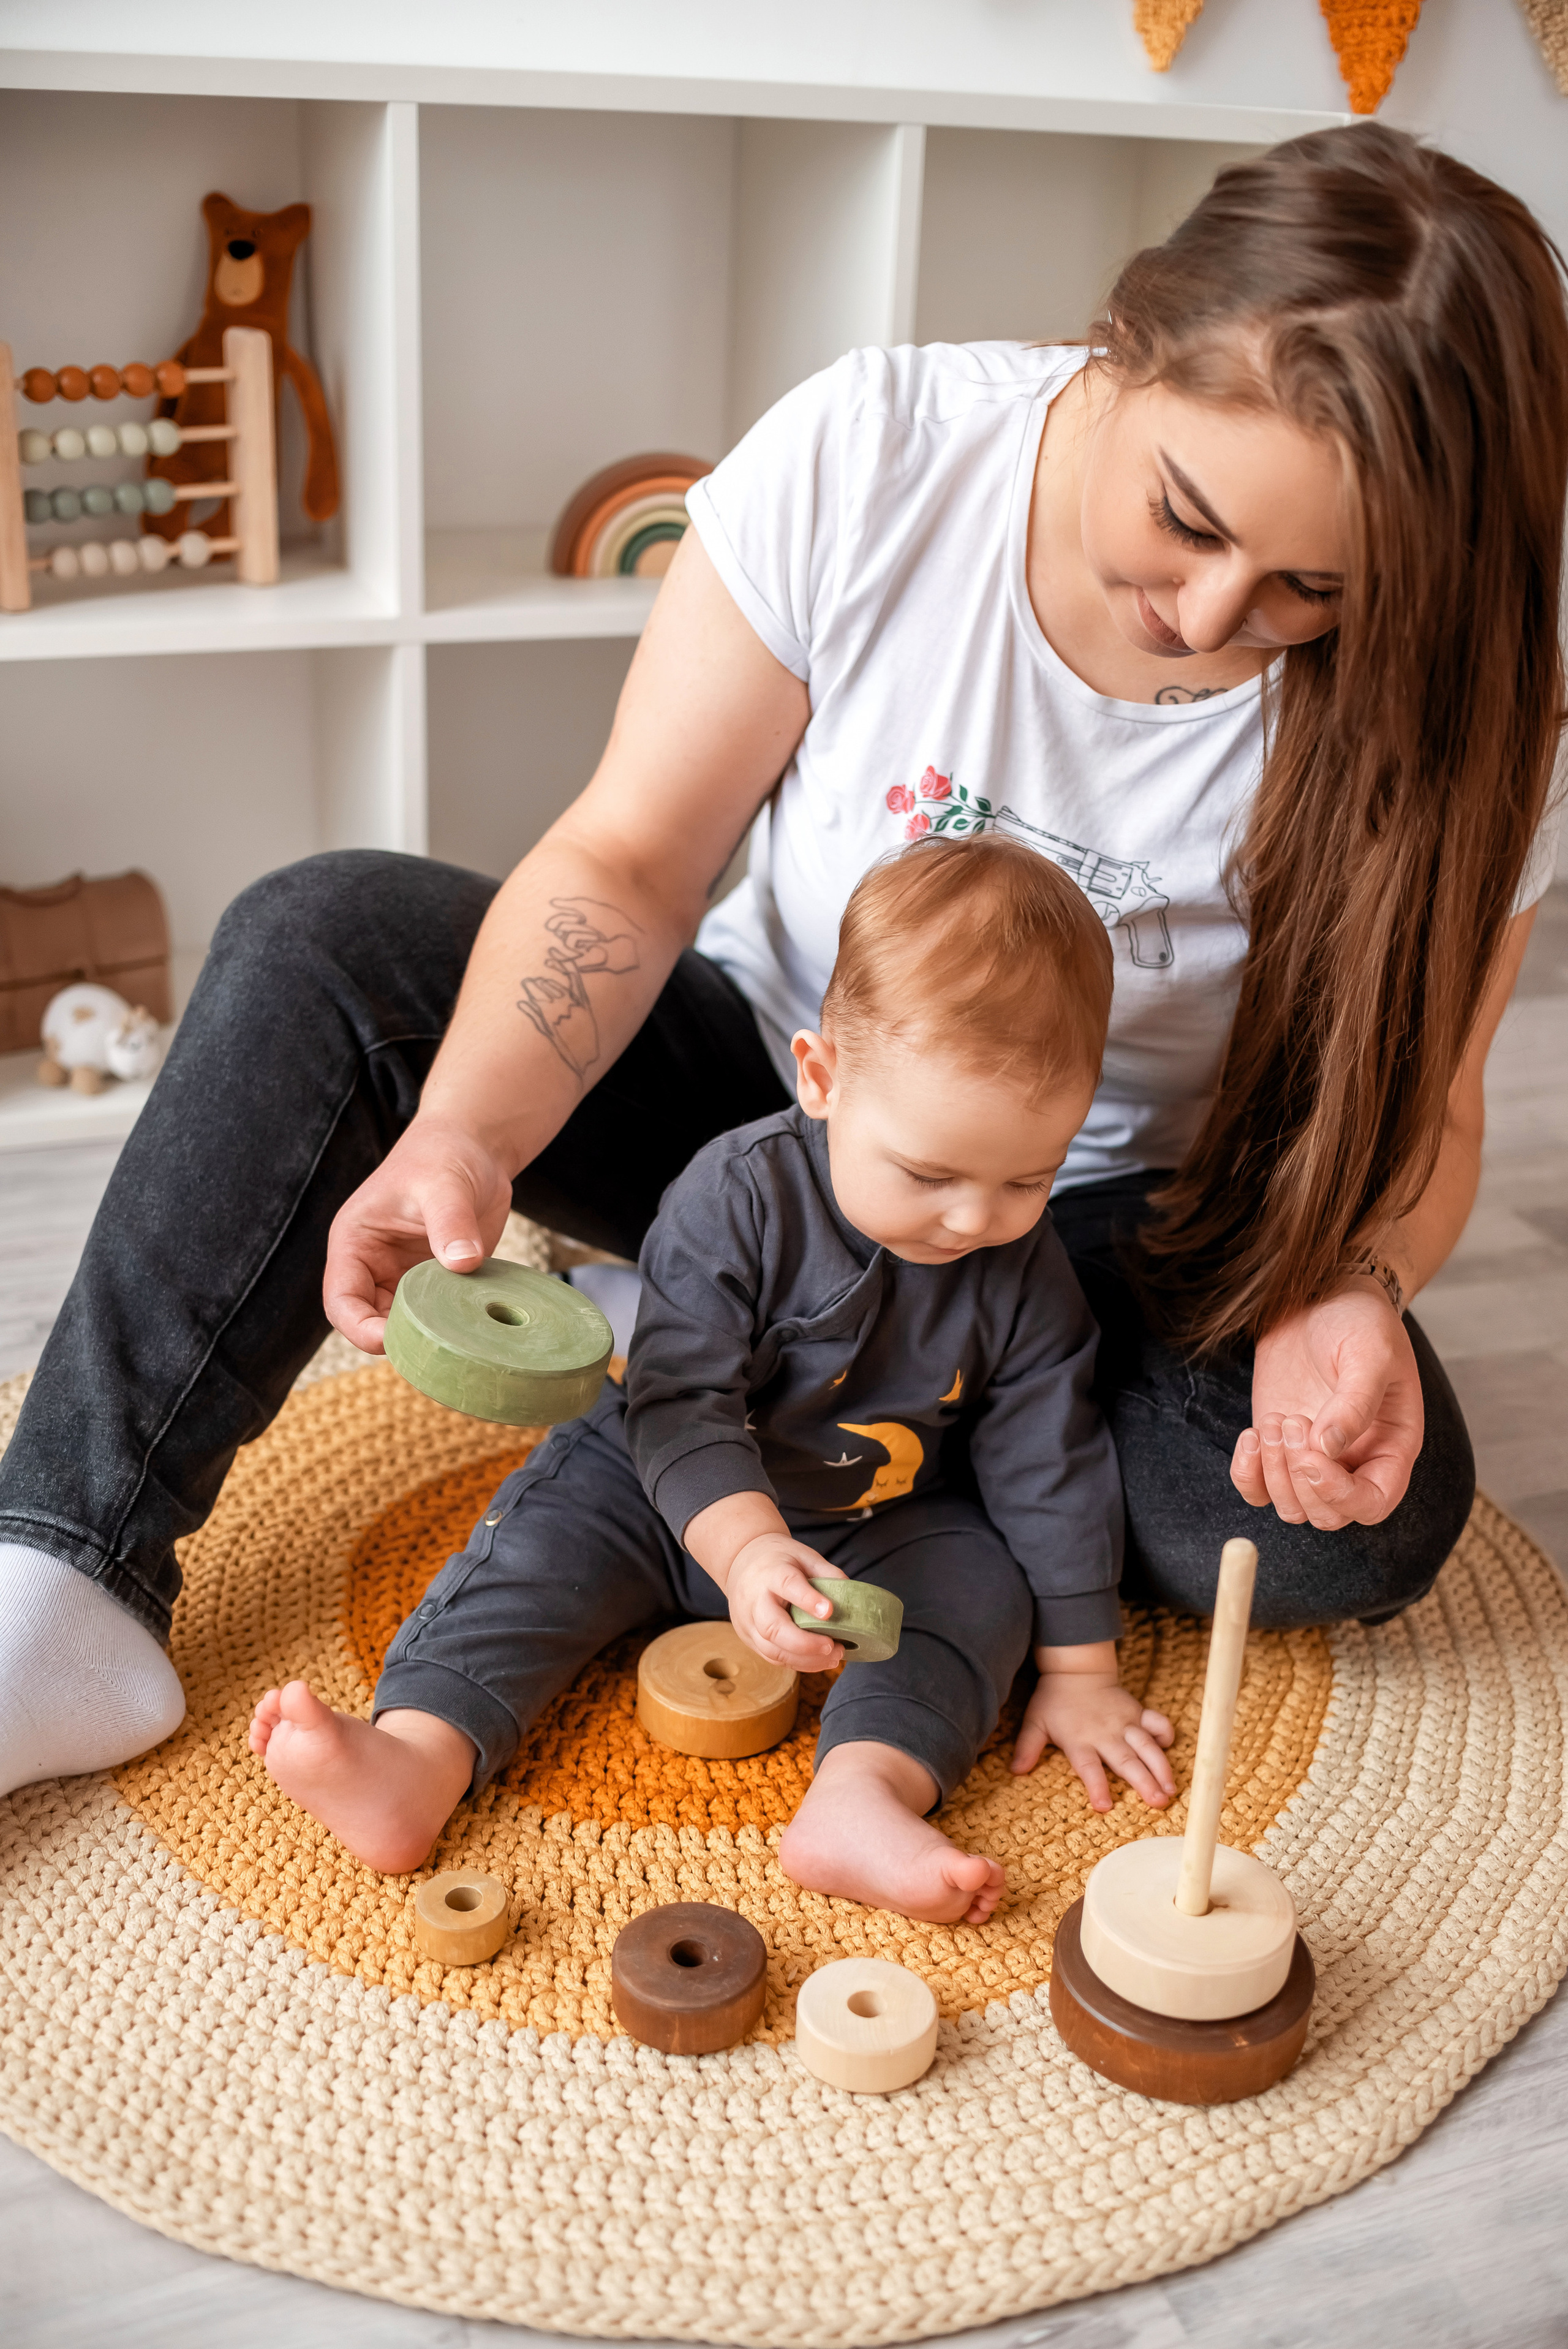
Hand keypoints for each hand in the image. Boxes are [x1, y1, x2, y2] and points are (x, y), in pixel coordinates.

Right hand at [322, 1114, 515, 1351]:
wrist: (475, 1149)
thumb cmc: (444, 1155)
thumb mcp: (444, 1185)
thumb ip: (450, 1223)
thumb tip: (462, 1263)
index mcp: (355, 1243)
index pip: (341, 1300)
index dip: (359, 1328)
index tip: (391, 1340)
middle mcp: (374, 1266)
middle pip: (369, 1321)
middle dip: (396, 1339)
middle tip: (432, 1347)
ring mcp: (406, 1278)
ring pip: (404, 1324)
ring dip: (425, 1335)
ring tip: (455, 1340)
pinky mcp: (437, 1283)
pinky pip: (437, 1316)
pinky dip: (451, 1326)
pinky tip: (474, 1328)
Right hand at [724, 1534, 848, 1672]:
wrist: (740, 1563)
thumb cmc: (779, 1560)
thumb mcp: (804, 1556)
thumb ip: (828, 1573)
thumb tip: (853, 1599)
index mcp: (771, 1573)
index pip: (787, 1585)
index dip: (807, 1599)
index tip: (829, 1611)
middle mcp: (754, 1600)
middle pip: (772, 1627)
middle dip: (805, 1643)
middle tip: (834, 1646)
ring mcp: (747, 1622)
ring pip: (772, 1650)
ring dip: (805, 1660)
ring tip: (834, 1658)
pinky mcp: (748, 1638)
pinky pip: (772, 1657)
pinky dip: (797, 1663)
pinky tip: (819, 1662)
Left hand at [1011, 1667, 1173, 1813]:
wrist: (1075, 1670)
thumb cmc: (1054, 1700)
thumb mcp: (1035, 1722)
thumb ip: (1027, 1747)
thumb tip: (1015, 1770)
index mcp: (1079, 1739)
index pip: (1088, 1767)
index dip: (1097, 1786)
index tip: (1105, 1806)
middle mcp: (1105, 1733)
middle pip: (1127, 1760)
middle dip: (1144, 1782)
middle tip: (1159, 1802)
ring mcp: (1124, 1721)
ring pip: (1147, 1746)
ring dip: (1161, 1767)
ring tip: (1171, 1788)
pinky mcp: (1137, 1711)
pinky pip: (1156, 1721)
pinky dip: (1166, 1733)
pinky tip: (1171, 1748)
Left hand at [1233, 1278, 1423, 1530]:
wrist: (1322, 1296)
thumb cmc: (1359, 1321)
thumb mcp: (1369, 1354)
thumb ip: (1355, 1403)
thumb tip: (1328, 1449)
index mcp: (1391, 1447)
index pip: (1373, 1503)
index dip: (1342, 1496)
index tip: (1312, 1458)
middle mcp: (1355, 1462)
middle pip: (1328, 1514)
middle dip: (1301, 1479)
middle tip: (1291, 1420)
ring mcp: (1314, 1458)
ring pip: (1292, 1507)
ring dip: (1273, 1472)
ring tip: (1275, 1419)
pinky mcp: (1278, 1448)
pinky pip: (1258, 1490)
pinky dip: (1247, 1474)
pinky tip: (1250, 1435)